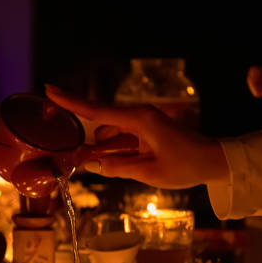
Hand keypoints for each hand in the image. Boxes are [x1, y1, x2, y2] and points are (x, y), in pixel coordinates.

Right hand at [45, 84, 228, 189]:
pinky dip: (118, 150)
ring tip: (122, 164)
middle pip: (101, 124)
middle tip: (91, 150)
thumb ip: (117, 167)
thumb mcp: (148, 172)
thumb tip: (91, 165)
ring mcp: (143, 122)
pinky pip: (123, 138)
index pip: (96, 111)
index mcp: (138, 120)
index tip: (49, 90)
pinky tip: (128, 163)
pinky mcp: (147, 130)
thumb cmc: (184, 165)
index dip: (70, 102)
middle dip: (92, 138)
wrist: (212, 161)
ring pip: (111, 134)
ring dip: (108, 150)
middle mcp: (138, 115)